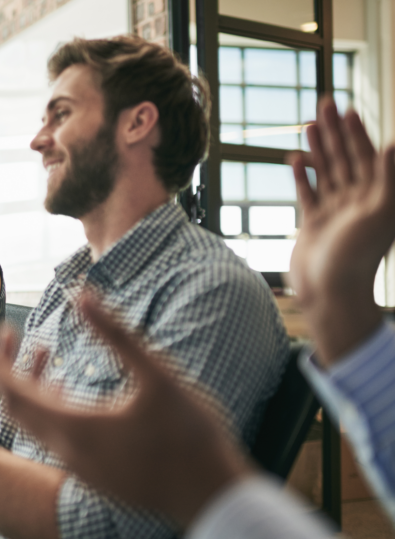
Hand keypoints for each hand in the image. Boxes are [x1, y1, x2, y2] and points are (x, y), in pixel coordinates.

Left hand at [0, 293, 250, 527]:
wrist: (213, 497)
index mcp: (75, 428)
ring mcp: (79, 465)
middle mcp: (67, 451)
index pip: (13, 392)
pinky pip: (53, 435)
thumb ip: (117, 335)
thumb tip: (82, 296)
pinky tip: (63, 383)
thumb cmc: (191, 436)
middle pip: (15, 407)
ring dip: (26, 386)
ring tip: (37, 350)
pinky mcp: (92, 471)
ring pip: (35, 422)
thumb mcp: (158, 376)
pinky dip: (47, 406)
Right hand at [288, 98, 394, 365]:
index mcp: (376, 198)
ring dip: (318, 148)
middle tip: (325, 103)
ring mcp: (334, 212)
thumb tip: (391, 144)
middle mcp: (357, 202)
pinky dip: (302, 176)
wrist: (329, 294)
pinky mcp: (313, 225)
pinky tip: (295, 159)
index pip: (366, 156)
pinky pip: (308, 194)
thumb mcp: (377, 216)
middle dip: (335, 131)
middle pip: (345, 158)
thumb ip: (386, 179)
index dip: (356, 132)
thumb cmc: (356, 259)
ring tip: (309, 125)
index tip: (346, 109)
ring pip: (326, 172)